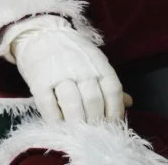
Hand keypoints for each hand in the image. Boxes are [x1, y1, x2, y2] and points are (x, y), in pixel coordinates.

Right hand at [4, 15, 124, 122]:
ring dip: (77, 124)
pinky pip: (49, 105)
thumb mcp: (94, 60)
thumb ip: (109, 83)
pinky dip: (55, 120)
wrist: (40, 34)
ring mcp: (59, 74)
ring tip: (79, 133)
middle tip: (94, 134)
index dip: (115, 111)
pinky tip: (59, 126)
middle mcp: (80, 67)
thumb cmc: (71, 51)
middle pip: (93, 100)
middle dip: (96, 122)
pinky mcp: (39, 81)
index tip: (113, 126)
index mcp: (98, 62)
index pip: (112, 90)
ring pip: (72, 104)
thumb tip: (128, 103)